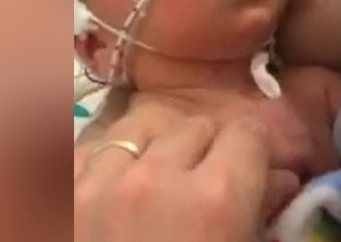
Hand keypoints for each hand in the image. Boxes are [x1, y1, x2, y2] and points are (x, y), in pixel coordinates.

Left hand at [75, 116, 300, 241]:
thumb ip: (264, 214)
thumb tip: (282, 178)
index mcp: (217, 199)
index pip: (249, 133)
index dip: (253, 155)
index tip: (250, 175)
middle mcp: (157, 176)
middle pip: (197, 127)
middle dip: (206, 153)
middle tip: (201, 191)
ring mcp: (98, 182)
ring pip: (140, 127)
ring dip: (153, 151)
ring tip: (152, 189)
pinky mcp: (58, 192)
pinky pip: (88, 148)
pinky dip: (102, 160)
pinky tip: (107, 187)